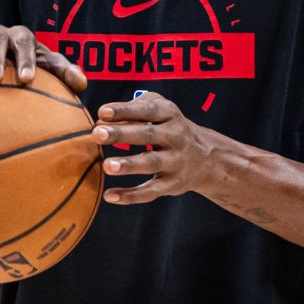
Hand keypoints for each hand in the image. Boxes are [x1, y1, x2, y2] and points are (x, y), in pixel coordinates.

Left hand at [93, 92, 213, 204]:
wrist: (205, 157)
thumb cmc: (168, 127)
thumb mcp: (160, 109)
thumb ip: (133, 108)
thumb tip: (102, 120)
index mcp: (170, 114)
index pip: (147, 110)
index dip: (125, 110)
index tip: (102, 112)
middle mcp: (175, 136)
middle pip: (147, 135)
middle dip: (122, 134)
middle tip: (97, 134)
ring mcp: (175, 161)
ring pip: (151, 163)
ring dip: (129, 164)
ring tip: (107, 166)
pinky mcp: (172, 184)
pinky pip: (151, 191)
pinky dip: (131, 195)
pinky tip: (109, 195)